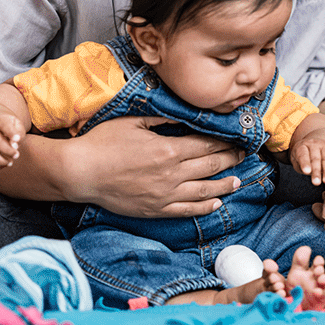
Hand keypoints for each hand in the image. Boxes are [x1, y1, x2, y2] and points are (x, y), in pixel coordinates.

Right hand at [0, 113, 24, 167]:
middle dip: (8, 150)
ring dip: (0, 160)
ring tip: (10, 162)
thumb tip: (14, 145)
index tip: (18, 139)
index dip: (11, 132)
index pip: (4, 125)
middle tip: (17, 155)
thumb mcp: (17, 125)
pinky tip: (4, 164)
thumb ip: (19, 133)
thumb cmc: (10, 127)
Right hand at [66, 116, 245, 216]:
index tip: (237, 138)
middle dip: (230, 159)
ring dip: (224, 185)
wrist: (80, 172)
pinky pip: (186, 211)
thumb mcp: (134, 121)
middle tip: (243, 154)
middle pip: (210, 166)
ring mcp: (164, 195)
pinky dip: (204, 208)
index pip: (206, 145)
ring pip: (204, 191)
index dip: (225, 141)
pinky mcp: (155, 210)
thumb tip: (184, 113)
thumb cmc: (103, 142)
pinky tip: (216, 204)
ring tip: (237, 180)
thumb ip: (163, 118)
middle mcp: (171, 174)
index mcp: (168, 149)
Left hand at [291, 137, 324, 185]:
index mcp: (302, 146)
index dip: (305, 163)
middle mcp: (314, 144)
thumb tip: (310, 172)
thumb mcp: (298, 162)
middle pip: (315, 158)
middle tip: (316, 182)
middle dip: (316, 171)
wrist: (314, 148)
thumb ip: (303, 167)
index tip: (307, 172)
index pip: (303, 154)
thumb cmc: (304, 159)